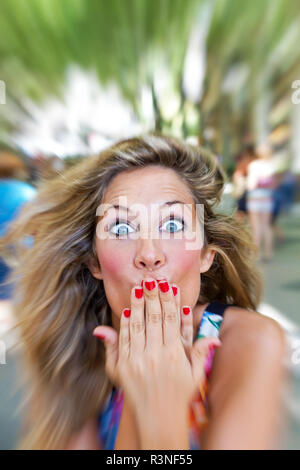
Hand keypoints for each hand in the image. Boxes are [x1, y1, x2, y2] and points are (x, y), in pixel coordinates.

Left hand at [93, 278, 220, 414]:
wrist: (157, 419)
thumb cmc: (179, 396)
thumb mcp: (195, 375)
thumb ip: (201, 353)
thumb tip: (215, 337)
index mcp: (174, 354)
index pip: (170, 320)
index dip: (168, 301)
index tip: (168, 286)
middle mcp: (155, 355)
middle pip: (153, 318)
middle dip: (152, 296)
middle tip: (151, 279)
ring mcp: (137, 360)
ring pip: (137, 325)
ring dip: (137, 305)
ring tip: (138, 288)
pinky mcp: (123, 367)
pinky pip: (124, 340)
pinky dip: (125, 324)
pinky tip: (127, 311)